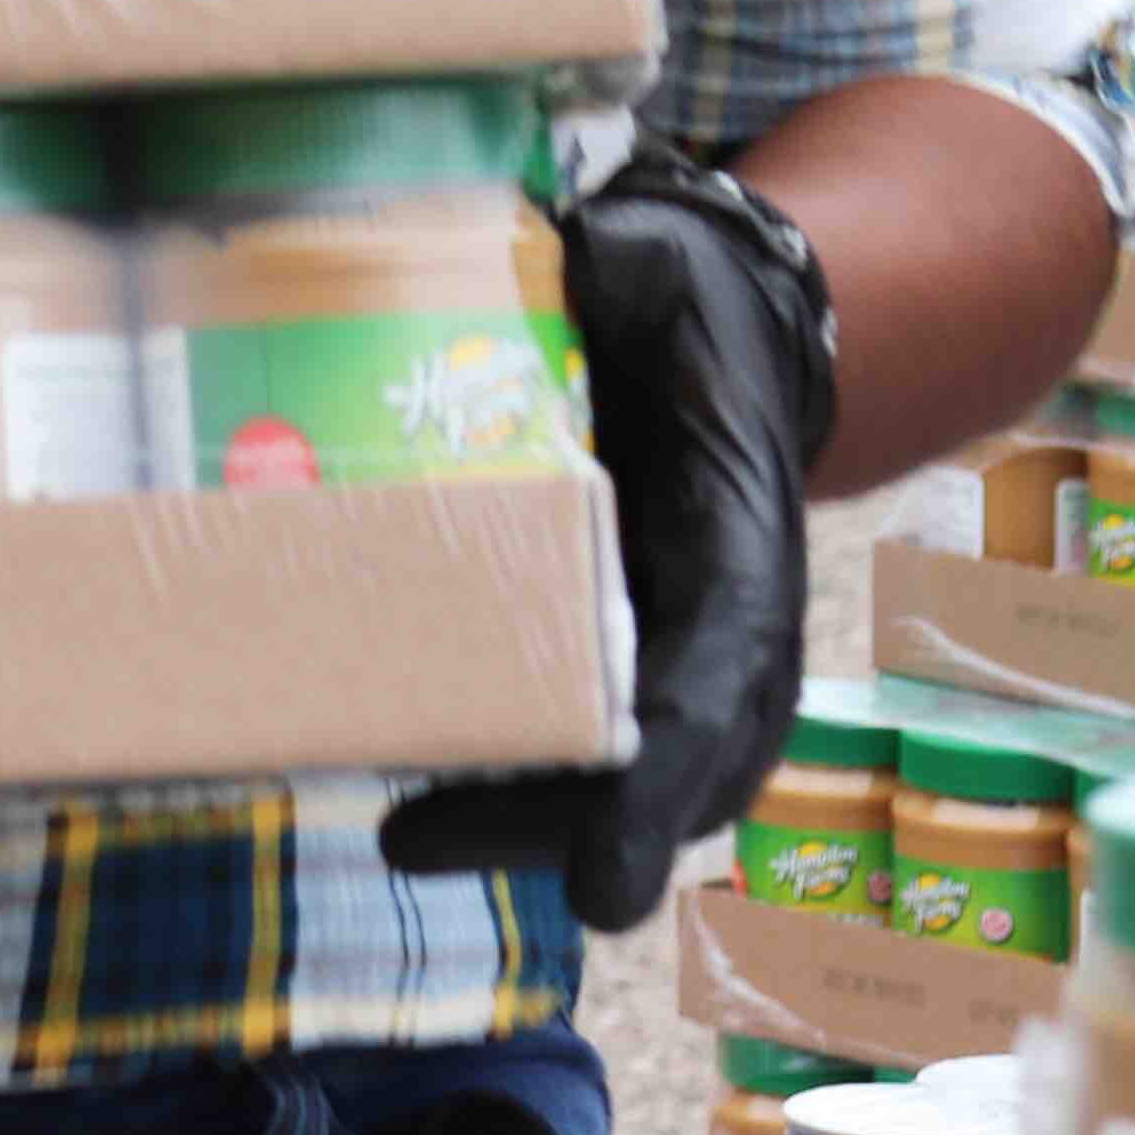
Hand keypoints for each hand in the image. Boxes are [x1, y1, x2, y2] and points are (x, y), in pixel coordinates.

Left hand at [380, 147, 837, 929]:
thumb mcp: (651, 263)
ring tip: (400, 831)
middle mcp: (718, 618)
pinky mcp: (618, 638)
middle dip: (550, 821)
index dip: (657, 785)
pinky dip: (503, 771)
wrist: (710, 324)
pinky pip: (581, 737)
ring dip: (517, 817)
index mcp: (737, 534)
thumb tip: (542, 245)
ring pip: (623, 770)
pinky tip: (397, 774)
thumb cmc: (673, 296)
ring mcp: (676, 643)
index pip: (713, 682)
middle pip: (664, 766)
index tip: (603, 889)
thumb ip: (598, 261)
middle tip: (418, 839)